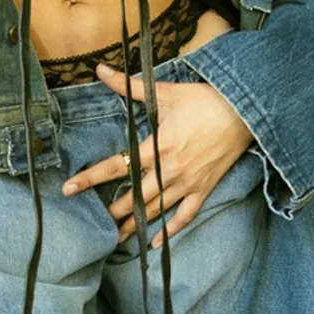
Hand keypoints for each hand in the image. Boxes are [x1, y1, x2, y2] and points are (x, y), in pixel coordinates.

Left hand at [63, 64, 251, 246]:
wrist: (244, 111)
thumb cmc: (204, 100)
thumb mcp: (165, 92)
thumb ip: (129, 86)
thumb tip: (100, 69)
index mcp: (157, 147)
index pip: (116, 166)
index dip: (90, 178)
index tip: (69, 189)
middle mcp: (169, 170)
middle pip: (134, 196)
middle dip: (113, 211)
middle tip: (94, 224)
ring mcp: (187, 183)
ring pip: (155, 210)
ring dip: (135, 225)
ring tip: (117, 238)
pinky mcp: (203, 189)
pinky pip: (185, 216)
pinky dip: (170, 231)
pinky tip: (155, 243)